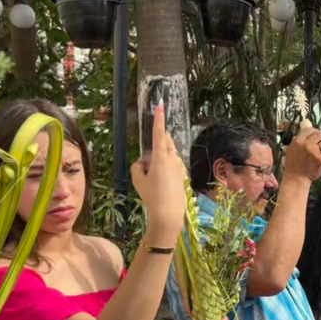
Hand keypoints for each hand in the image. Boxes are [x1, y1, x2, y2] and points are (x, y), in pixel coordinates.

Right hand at [130, 103, 187, 245]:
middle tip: (148, 160)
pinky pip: (172, 165)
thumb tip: (143, 162)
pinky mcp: (182, 175)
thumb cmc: (151, 196)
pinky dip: (165, 168)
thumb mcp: (138, 180)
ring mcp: (179, 167)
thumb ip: (138, 166)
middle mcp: (172, 159)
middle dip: (157, 143)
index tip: (160, 105)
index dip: (158, 119)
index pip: (158, 134)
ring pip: (169, 154)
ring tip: (152, 176)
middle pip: (166, 142)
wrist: (169, 214)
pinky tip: (160, 183)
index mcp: (160, 158)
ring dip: (160, 158)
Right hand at [283, 127, 320, 181]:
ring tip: (318, 154)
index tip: (315, 133)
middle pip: (319, 134)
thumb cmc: (293, 165)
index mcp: (298, 141)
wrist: (296, 178)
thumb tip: (308, 133)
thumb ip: (299, 140)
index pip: (309, 130)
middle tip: (320, 141)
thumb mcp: (291, 149)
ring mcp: (314, 152)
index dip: (313, 130)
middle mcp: (306, 145)